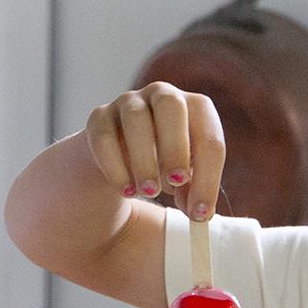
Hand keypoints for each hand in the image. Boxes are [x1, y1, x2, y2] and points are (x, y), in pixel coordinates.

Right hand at [84, 82, 225, 220]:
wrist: (122, 157)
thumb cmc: (164, 165)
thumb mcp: (185, 180)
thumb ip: (194, 193)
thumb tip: (199, 211)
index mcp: (194, 108)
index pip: (208, 135)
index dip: (208, 175)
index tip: (200, 212)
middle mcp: (162, 95)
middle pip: (171, 105)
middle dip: (175, 146)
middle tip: (176, 183)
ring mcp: (128, 102)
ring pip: (135, 118)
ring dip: (145, 158)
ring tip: (149, 192)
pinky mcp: (99, 117)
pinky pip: (104, 136)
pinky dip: (116, 166)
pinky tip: (126, 190)